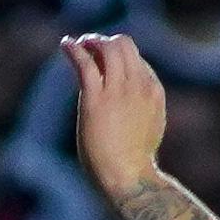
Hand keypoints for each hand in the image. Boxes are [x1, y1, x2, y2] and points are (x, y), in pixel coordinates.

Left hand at [60, 32, 168, 195]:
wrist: (130, 177)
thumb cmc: (136, 162)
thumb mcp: (148, 129)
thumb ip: (143, 111)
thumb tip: (132, 111)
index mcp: (154, 91)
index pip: (137, 60)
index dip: (118, 58)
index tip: (103, 63)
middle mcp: (139, 85)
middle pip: (125, 45)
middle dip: (105, 42)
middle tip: (89, 46)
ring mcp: (118, 90)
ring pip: (107, 48)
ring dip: (90, 42)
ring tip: (78, 45)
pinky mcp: (96, 98)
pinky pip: (85, 63)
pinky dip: (74, 49)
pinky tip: (65, 44)